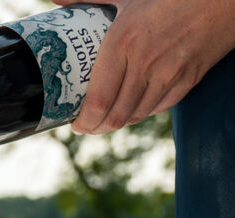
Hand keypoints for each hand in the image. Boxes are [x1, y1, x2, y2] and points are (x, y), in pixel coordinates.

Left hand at [53, 0, 234, 133]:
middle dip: (97, 128)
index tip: (74, 123)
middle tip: (87, 126)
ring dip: (119, 122)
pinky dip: (143, 113)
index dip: (84, 121)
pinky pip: (159, 109)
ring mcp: (168, 74)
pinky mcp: (188, 80)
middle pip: (115, 116)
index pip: (97, 100)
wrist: (219, 0)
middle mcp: (144, 64)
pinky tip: (133, 108)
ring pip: (136, 116)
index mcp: (122, 44)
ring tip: (106, 119)